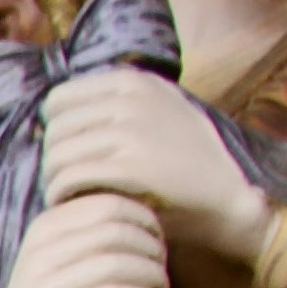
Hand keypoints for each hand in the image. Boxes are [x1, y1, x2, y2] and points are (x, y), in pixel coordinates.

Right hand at [0, 192, 170, 287]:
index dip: (147, 225)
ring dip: (159, 286)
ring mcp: (43, 287)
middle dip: (156, 254)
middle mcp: (37, 254)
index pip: (110, 205)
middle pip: (122, 230)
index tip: (158, 256)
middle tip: (164, 284)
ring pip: (127, 263)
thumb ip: (90, 244)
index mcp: (40, 234)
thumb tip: (150, 218)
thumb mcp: (61, 278)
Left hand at [38, 69, 273, 266]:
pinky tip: (74, 205)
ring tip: (67, 196)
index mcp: (135, 81)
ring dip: (54, 181)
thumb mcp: (161, 111)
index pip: (58, 99)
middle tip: (65, 181)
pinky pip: (70, 178)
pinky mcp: (131, 166)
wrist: (233, 197)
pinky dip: (62, 196)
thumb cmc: (190, 162)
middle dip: (53, 159)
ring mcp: (131, 130)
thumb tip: (55, 112)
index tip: (67, 153)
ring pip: (57, 154)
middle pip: (54, 129)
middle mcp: (131, 98)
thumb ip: (119, 103)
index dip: (56, 131)